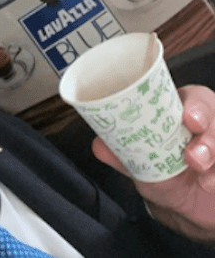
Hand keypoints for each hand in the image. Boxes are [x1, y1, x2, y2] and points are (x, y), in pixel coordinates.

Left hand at [92, 85, 214, 243]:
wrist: (184, 205)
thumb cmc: (164, 172)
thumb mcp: (142, 163)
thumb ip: (121, 153)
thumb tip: (100, 144)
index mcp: (181, 110)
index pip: (194, 98)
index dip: (195, 106)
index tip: (188, 119)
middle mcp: (207, 122)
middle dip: (208, 136)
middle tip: (192, 156)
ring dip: (212, 155)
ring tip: (200, 174)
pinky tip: (208, 183)